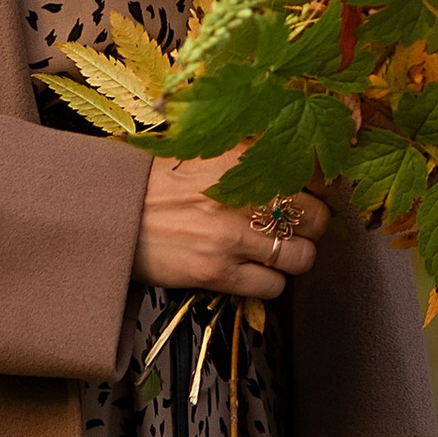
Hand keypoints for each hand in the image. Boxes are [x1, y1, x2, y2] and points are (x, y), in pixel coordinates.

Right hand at [135, 153, 328, 302]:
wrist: (114, 212)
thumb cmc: (160, 181)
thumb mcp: (208, 149)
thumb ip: (251, 153)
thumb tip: (296, 161)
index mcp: (244, 154)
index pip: (315, 171)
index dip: (323, 188)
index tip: (316, 194)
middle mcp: (245, 193)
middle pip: (317, 218)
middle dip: (310, 227)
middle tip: (292, 228)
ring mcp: (233, 236)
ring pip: (302, 257)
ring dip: (293, 258)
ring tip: (273, 253)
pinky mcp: (219, 272)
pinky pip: (273, 287)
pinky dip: (269, 282)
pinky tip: (251, 271)